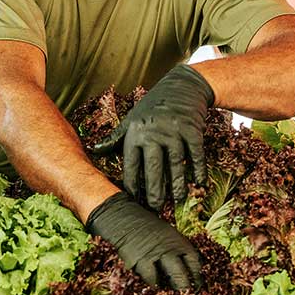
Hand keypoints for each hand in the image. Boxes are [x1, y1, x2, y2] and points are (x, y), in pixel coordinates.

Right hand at [85, 191, 202, 290]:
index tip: (197, 284)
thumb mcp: (167, 234)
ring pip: (168, 278)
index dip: (197, 275)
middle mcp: (169, 249)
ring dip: (169, 288)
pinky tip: (152, 285)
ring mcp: (154, 256)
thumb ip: (175, 250)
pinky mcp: (139, 261)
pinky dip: (152, 283)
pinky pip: (149, 278)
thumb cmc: (147, 228)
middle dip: (185, 287)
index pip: (194, 262)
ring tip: (169, 293)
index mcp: (178, 241)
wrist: (124, 219)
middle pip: (182, 274)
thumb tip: (184, 269)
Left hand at [93, 64, 213, 209]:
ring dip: (177, 184)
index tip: (130, 200)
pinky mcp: (192, 130)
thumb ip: (115, 138)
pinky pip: (195, 154)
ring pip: (175, 163)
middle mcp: (154, 133)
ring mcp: (174, 131)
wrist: (182, 86)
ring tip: (177, 200)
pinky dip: (198, 169)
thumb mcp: (132, 119)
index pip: (131, 164)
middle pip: (153, 167)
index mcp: (136, 133)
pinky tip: (199, 183)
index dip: (130, 183)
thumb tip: (95, 150)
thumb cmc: (153, 107)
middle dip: (154, 189)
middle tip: (154, 207)